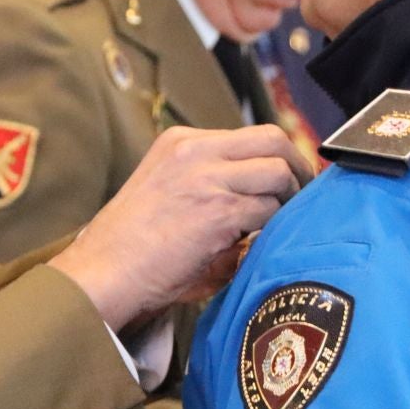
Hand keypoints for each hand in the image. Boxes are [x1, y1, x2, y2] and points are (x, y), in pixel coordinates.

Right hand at [52, 125, 310, 330]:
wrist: (104, 272)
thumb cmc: (132, 247)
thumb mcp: (169, 194)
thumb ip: (212, 189)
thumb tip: (262, 209)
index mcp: (182, 143)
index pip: (251, 136)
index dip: (279, 159)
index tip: (290, 183)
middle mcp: (196, 151)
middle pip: (274, 140)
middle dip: (298, 168)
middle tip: (305, 197)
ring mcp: (208, 178)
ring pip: (279, 174)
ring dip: (290, 201)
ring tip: (286, 225)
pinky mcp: (219, 211)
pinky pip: (270, 210)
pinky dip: (276, 227)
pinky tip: (267, 242)